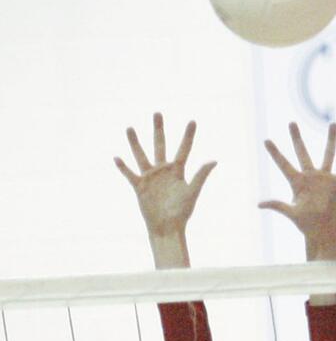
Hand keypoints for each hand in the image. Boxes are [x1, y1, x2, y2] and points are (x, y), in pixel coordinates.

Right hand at [115, 114, 215, 240]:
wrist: (167, 227)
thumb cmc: (182, 212)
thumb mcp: (192, 192)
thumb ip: (201, 175)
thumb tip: (214, 160)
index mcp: (178, 172)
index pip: (184, 150)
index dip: (188, 136)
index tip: (193, 121)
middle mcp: (163, 171)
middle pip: (160, 145)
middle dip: (158, 130)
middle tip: (157, 113)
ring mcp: (150, 178)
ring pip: (141, 155)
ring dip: (135, 142)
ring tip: (130, 128)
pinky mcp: (139, 186)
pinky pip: (129, 174)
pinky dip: (123, 167)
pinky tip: (117, 157)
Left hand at [260, 122, 335, 260]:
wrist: (324, 232)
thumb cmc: (306, 225)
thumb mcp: (292, 213)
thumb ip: (277, 205)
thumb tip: (259, 204)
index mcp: (297, 182)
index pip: (283, 164)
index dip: (275, 153)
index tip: (266, 140)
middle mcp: (311, 176)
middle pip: (302, 152)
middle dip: (296, 138)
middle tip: (291, 123)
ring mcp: (325, 178)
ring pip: (329, 154)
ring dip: (331, 139)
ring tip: (333, 123)